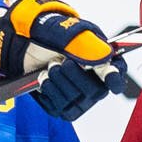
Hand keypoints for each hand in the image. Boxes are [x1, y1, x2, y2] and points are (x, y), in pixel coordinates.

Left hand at [0, 0, 127, 119]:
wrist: (25, 45)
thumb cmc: (51, 36)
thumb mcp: (67, 33)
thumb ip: (86, 45)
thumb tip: (105, 59)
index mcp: (104, 61)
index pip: (116, 74)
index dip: (115, 78)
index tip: (111, 80)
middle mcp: (96, 82)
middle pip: (95, 92)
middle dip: (74, 77)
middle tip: (60, 62)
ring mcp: (80, 98)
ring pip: (75, 101)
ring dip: (58, 82)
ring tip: (50, 67)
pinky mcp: (62, 108)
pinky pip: (58, 108)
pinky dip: (48, 91)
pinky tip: (44, 78)